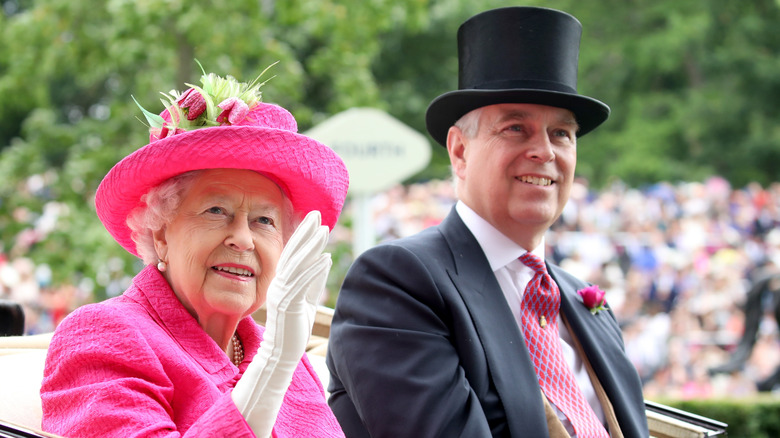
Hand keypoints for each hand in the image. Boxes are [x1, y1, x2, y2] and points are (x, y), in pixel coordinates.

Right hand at [231, 210, 330, 436]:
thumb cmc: (294, 329)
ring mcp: (281, 294)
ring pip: (297, 264)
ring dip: (311, 246)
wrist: (281, 354)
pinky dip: (313, 270)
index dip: (303, 235)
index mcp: (282, 281)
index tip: (314, 219)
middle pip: (293, 253)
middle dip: (305, 232)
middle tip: (317, 213)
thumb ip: (314, 281)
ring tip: (324, 231)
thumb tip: (325, 259)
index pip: (293, 253)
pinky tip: (325, 258)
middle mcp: (279, 284)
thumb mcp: (307, 300)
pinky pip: (301, 284)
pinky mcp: (288, 305)